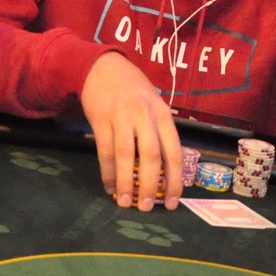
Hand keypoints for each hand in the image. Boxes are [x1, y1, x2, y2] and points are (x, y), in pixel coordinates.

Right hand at [80, 51, 182, 211]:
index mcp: (163, 114)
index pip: (174, 152)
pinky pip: (104, 151)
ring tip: (126, 203)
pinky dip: (107, 172)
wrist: (102, 67)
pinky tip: (109, 186)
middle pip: (151, 156)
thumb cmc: (133, 89)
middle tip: (147, 208)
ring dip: (126, 182)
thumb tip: (165, 171)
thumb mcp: (154, 104)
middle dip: (150, 185)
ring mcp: (121, 116)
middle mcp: (145, 115)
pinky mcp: (100, 119)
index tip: (173, 202)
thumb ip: (159, 132)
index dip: (175, 180)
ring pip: (125, 156)